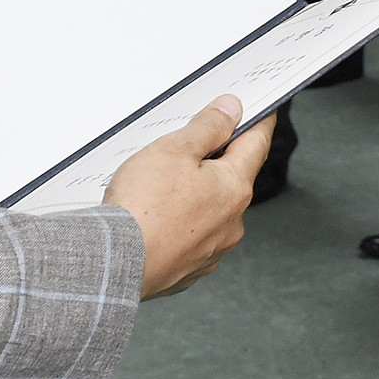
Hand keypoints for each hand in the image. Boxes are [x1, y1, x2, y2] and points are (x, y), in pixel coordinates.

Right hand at [105, 96, 273, 297]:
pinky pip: (192, 235)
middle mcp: (231, 221)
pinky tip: (156, 216)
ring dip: (196, 194)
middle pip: (232, 177)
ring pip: (211, 209)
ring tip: (160, 186)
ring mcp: (212, 248)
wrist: (115, 263)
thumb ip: (208, 126)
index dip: (259, 122)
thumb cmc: (143, 209)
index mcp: (234, 187)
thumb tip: (231, 111)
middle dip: (216, 160)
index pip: (258, 144)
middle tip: (188, 146)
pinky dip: (180, 223)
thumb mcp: (174, 149)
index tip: (262, 112)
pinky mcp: (190, 267)